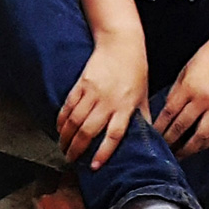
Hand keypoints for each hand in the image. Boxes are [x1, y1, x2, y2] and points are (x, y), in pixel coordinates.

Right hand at [57, 31, 148, 169]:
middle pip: (88, 131)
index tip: (94, 166)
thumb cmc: (135, 69)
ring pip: (75, 120)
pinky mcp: (81, 83)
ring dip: (66, 137)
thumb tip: (149, 138)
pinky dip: (62, 119)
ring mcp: (92, 92)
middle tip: (70, 160)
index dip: (103, 153)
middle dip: (77, 148)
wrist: (120, 42)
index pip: (113, 135)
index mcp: (125, 107)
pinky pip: (68, 105)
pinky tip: (59, 128)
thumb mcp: (144, 95)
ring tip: (63, 148)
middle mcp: (107, 101)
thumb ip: (143, 117)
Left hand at [157, 34, 208, 157]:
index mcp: (188, 88)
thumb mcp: (186, 70)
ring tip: (180, 155)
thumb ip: (177, 91)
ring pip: (201, 136)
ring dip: (188, 149)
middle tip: (163, 150)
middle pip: (182, 127)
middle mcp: (203, 100)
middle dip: (170, 141)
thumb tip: (167, 111)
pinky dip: (207, 143)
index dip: (160, 128)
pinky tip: (199, 148)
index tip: (153, 136)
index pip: (169, 114)